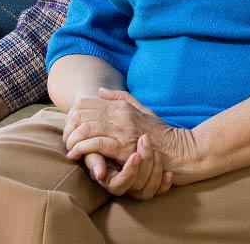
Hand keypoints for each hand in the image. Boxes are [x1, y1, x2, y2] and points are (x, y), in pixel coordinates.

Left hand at [63, 87, 197, 182]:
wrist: (184, 152)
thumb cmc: (164, 135)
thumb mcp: (144, 111)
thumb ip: (122, 99)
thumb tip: (100, 91)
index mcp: (121, 106)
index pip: (85, 103)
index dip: (71, 115)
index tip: (68, 127)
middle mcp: (119, 114)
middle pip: (81, 115)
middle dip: (68, 128)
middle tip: (65, 140)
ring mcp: (122, 130)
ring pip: (85, 128)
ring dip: (72, 141)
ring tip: (69, 150)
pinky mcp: (125, 147)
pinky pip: (96, 145)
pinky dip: (83, 150)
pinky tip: (77, 156)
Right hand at [82, 137, 173, 199]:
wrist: (113, 135)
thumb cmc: (99, 140)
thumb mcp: (93, 147)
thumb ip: (93, 159)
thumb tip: (99, 174)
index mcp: (109, 179)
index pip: (119, 185)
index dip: (129, 172)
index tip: (136, 155)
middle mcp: (123, 186)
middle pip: (137, 186)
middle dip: (145, 165)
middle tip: (146, 141)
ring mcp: (137, 186)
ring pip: (148, 190)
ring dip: (155, 170)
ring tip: (156, 150)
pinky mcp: (150, 184)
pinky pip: (159, 191)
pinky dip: (165, 183)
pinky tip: (168, 173)